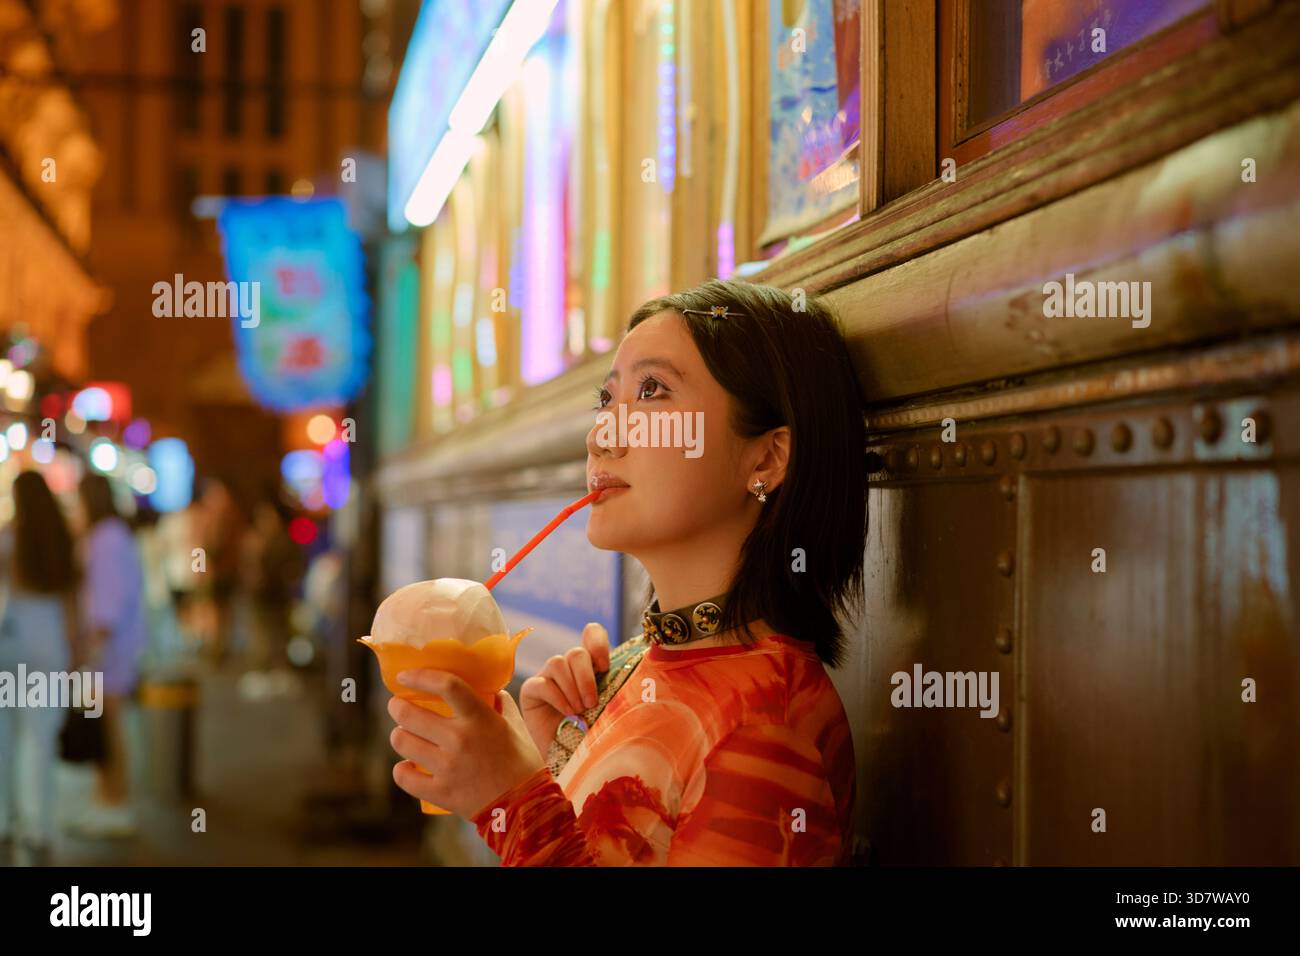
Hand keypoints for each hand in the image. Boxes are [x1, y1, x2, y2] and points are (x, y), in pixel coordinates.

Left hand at [387, 670, 544, 819]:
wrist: (526, 805)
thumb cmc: (522, 761)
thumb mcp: (516, 725)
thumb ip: (500, 703)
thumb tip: (487, 688)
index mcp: (480, 718)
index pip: (446, 685)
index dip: (420, 676)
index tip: (404, 676)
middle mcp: (460, 739)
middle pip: (410, 714)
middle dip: (397, 707)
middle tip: (397, 706)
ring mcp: (447, 767)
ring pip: (402, 742)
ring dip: (398, 735)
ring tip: (402, 734)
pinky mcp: (440, 792)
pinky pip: (404, 777)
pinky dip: (401, 769)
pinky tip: (405, 765)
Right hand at [518, 623, 610, 756]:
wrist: (569, 760)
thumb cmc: (593, 735)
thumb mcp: (610, 709)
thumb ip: (617, 690)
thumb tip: (640, 676)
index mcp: (590, 666)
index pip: (591, 634)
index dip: (597, 643)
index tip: (605, 667)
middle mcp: (568, 668)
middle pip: (576, 653)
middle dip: (586, 677)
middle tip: (592, 702)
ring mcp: (547, 677)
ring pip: (557, 662)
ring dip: (572, 688)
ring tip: (579, 710)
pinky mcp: (531, 690)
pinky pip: (542, 682)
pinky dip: (557, 697)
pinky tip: (567, 713)